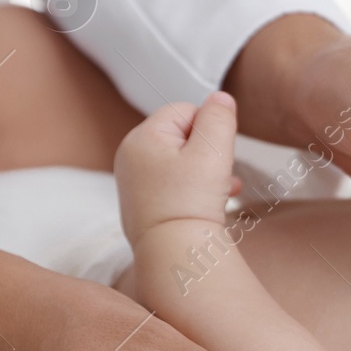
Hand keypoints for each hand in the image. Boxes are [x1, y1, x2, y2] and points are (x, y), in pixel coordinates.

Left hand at [115, 92, 237, 243]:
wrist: (173, 252)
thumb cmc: (191, 202)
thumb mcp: (213, 151)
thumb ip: (218, 117)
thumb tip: (220, 97)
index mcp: (142, 137)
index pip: (185, 110)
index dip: (209, 129)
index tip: (216, 156)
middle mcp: (131, 156)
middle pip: (182, 136)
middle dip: (209, 152)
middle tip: (219, 175)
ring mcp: (134, 181)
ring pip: (181, 161)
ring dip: (207, 172)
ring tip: (220, 192)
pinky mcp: (143, 203)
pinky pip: (174, 183)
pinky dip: (194, 189)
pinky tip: (211, 204)